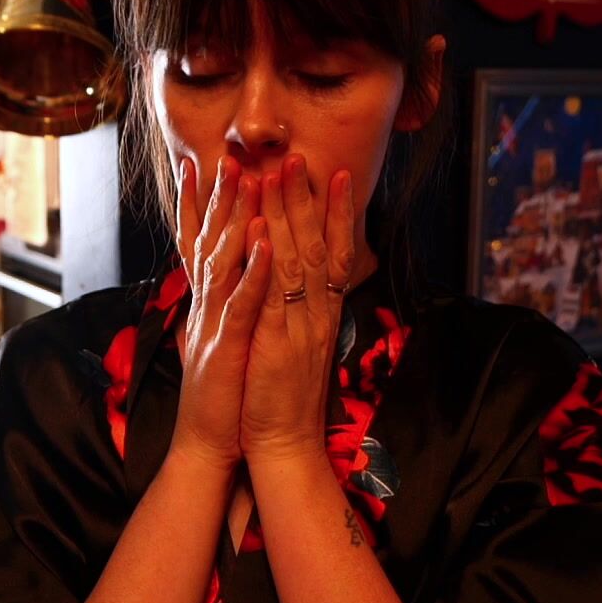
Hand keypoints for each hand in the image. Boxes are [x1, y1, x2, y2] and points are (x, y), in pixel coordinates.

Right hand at [168, 155, 271, 475]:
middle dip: (220, 197)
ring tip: (246, 178)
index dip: (202, 206)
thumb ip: (224, 307)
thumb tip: (224, 282)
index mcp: (210, 304)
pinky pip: (243, 300)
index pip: (203, 245)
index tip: (203, 166)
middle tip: (228, 155)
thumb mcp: (223, 342)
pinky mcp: (228, 345)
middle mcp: (208, 306)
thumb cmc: (224, 396)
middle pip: (212, 241)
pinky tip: (264, 239)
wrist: (211, 444)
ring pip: (224, 260)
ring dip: (235, 217)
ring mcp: (215, 323)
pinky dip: (254, 268)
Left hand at [239, 153, 357, 468]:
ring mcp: (300, 328)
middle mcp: (317, 315)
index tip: (337, 174)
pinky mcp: (278, 345)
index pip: (337, 253)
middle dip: (308, 198)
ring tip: (281, 174)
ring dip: (290, 214)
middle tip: (300, 156)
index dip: (338, 213)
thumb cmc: (283, 398)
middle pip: (318, 245)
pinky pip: (276, 298)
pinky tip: (263, 233)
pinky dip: (270, 263)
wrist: (284, 446)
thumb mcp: (296, 345)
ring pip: (299, 261)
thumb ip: (302, 312)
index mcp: (322, 314)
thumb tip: (303, 284)